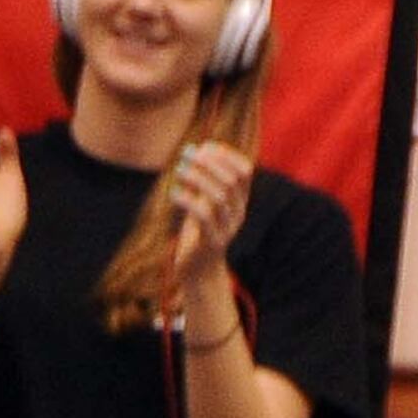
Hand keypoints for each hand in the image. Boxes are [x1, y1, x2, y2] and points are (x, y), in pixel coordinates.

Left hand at [165, 138, 254, 306]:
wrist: (199, 269)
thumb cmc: (199, 230)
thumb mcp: (205, 201)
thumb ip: (205, 179)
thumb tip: (197, 149)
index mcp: (239, 201)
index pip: (244, 171)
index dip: (226, 154)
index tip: (204, 147)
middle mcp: (238, 214)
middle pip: (230, 180)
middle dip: (207, 163)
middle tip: (185, 155)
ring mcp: (228, 229)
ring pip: (218, 196)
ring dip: (196, 178)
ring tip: (178, 170)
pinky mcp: (213, 242)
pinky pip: (203, 216)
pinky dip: (187, 199)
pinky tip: (173, 193)